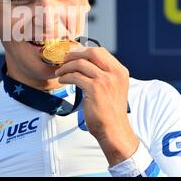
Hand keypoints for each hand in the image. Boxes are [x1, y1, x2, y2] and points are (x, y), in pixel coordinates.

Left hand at [55, 46, 138, 165]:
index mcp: (120, 71)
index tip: (73, 54)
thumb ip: (104, 74)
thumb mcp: (113, 87)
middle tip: (64, 59)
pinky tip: (62, 80)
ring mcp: (105, 80)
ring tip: (60, 72)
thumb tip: (86, 62)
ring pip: (80, 64)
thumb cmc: (110, 111)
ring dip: (66, 67)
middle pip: (91, 53)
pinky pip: (75, 77)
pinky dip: (65, 77)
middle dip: (74, 54)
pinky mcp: (94, 89)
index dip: (84, 51)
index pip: (100, 51)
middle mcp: (114, 73)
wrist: (114, 129)